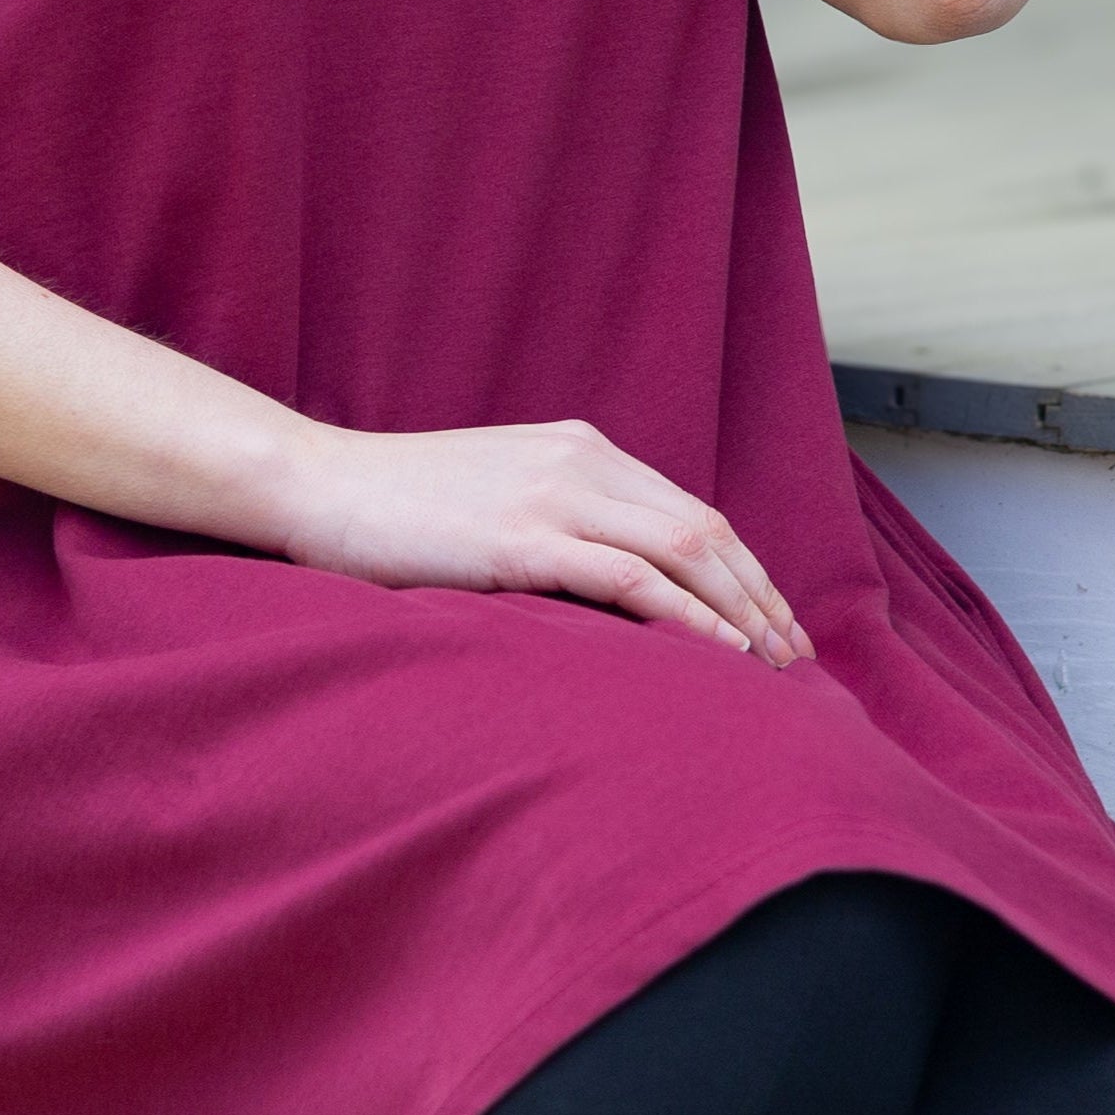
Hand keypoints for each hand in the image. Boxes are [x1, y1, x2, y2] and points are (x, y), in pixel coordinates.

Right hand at [267, 418, 814, 664]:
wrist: (317, 485)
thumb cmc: (394, 505)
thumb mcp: (494, 496)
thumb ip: (556, 518)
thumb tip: (609, 582)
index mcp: (578, 448)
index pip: (691, 512)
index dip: (745, 572)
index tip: (774, 624)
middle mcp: (579, 462)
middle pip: (706, 530)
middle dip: (761, 597)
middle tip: (798, 657)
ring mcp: (552, 496)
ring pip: (682, 552)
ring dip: (739, 612)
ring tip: (773, 666)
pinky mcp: (521, 540)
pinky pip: (630, 579)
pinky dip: (687, 617)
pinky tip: (719, 655)